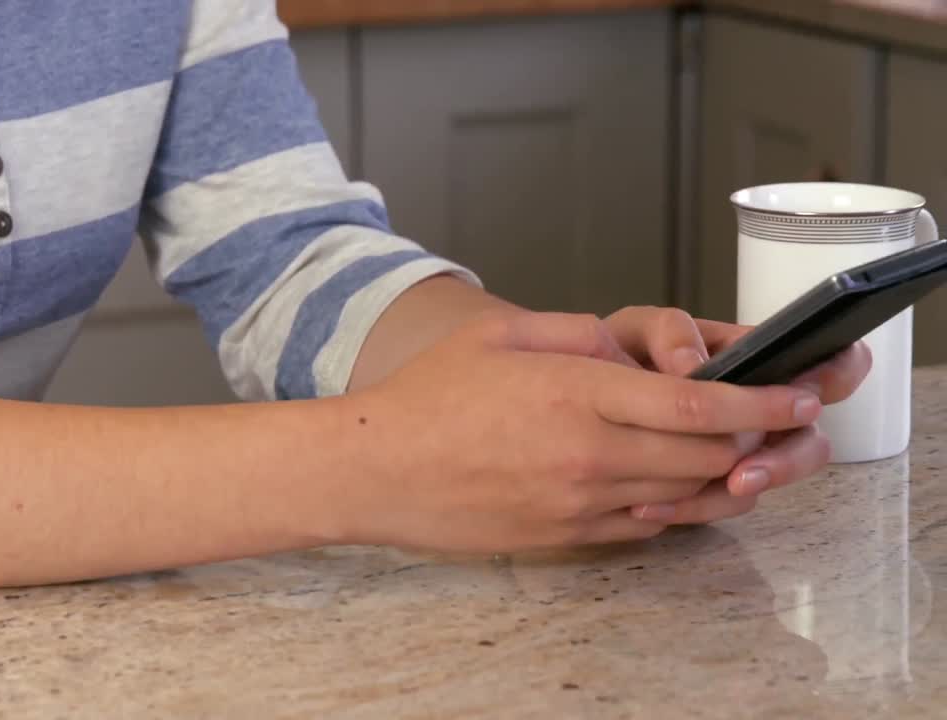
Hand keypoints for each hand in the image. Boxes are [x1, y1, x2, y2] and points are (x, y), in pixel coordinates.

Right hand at [342, 309, 824, 551]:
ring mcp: (578, 503)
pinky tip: (676, 483)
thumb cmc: (427, 397)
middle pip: (706, 456)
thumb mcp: (499, 335)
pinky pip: (645, 525)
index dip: (761, 403)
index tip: (799, 394)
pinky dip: (676, 504)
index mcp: (576, 394)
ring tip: (745, 454)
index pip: (697, 406)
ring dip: (724, 476)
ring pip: (684, 496)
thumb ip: (576, 331)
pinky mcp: (565, 535)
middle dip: (758, 439)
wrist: (376, 469)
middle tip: (785, 421)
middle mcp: (588, 455)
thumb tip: (627, 350)